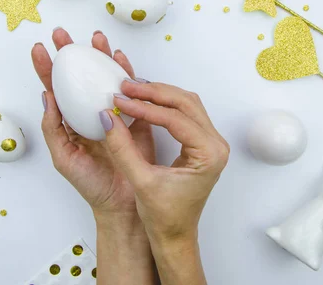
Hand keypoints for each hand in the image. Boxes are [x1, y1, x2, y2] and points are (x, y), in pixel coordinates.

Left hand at [31, 29, 155, 216]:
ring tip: (95, 37)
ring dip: (100, 56)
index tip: (40, 49)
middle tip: (62, 34)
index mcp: (70, 122)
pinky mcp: (135, 116)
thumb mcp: (64, 158)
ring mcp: (113, 112)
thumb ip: (54, 128)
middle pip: (80, 77)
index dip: (47, 69)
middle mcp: (90, 112)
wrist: (122, 203)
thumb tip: (47, 96)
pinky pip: (131, 90)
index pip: (56, 90)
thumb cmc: (91, 184)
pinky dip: (126, 72)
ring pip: (104, 78)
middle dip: (72, 54)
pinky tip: (120, 58)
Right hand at [101, 81, 229, 283]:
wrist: (174, 234)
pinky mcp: (201, 143)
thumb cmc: (165, 217)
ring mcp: (210, 142)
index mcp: (208, 155)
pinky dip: (164, 104)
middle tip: (126, 88)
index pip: (176, 118)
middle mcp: (215, 145)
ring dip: (159, 94)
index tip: (121, 101)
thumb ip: (122, 148)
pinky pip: (185, 113)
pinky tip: (144, 101)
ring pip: (186, 103)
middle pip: (185, 102)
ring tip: (132, 91)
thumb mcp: (140, 181)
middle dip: (154, 92)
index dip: (145, 107)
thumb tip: (107, 117)